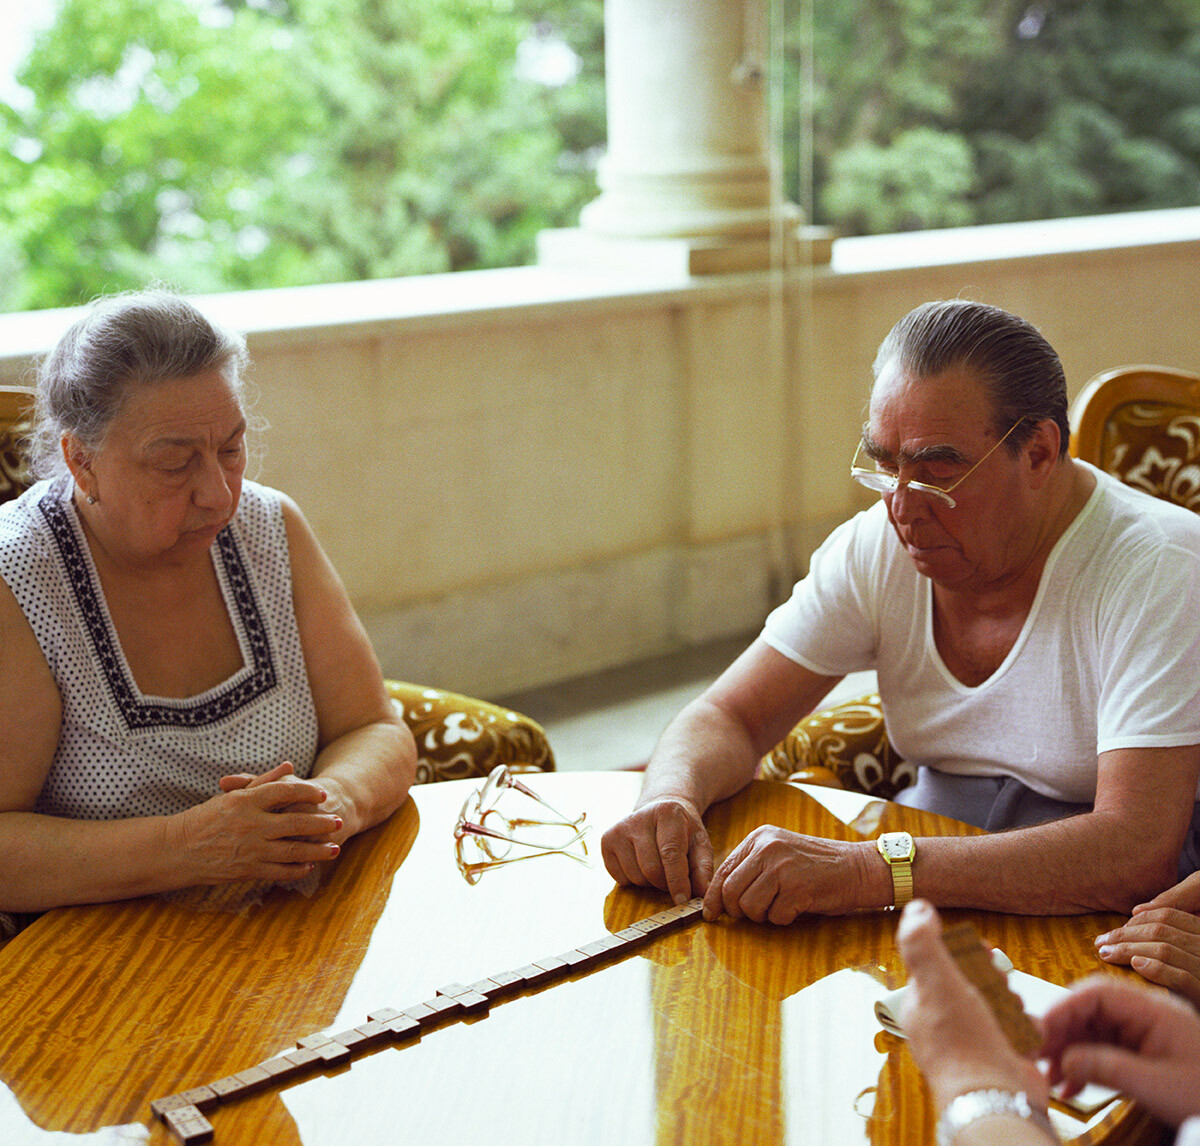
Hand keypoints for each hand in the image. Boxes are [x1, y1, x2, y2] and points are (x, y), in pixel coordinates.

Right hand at [171, 763, 343, 884]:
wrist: (176, 850)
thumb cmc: (205, 818)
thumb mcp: (232, 795)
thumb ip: (263, 781)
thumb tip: (289, 765)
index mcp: (245, 801)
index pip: (284, 792)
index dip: (307, 793)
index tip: (322, 794)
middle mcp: (250, 824)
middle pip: (296, 823)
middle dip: (321, 824)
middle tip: (338, 822)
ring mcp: (250, 849)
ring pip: (293, 851)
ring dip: (317, 851)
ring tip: (334, 849)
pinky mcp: (246, 870)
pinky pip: (279, 872)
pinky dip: (297, 870)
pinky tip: (309, 866)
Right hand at [601, 797, 712, 904]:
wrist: (659, 809)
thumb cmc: (682, 830)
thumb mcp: (700, 843)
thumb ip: (703, 868)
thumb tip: (702, 893)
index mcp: (667, 812)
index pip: (670, 853)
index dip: (677, 881)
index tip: (683, 900)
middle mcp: (639, 817)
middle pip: (651, 869)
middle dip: (665, 884)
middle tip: (673, 880)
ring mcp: (619, 828)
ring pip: (635, 876)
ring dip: (650, 883)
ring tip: (658, 868)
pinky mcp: (606, 840)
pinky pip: (619, 878)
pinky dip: (633, 881)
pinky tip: (641, 865)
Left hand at [702, 826, 872, 923]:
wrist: (858, 868)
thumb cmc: (817, 867)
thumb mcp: (779, 855)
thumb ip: (751, 869)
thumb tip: (719, 898)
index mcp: (759, 838)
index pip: (723, 870)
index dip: (713, 896)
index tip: (710, 914)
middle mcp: (767, 848)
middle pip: (731, 891)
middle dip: (739, 910)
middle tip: (756, 913)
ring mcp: (782, 866)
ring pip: (749, 906)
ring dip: (763, 916)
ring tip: (782, 905)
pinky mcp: (797, 887)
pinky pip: (775, 917)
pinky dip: (785, 919)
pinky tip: (799, 906)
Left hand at [897, 900, 1048, 1114]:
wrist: (997, 1100)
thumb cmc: (964, 1045)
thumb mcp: (937, 982)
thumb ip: (923, 943)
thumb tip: (917, 908)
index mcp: (921, 1004)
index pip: (941, 964)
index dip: (964, 952)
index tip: (981, 948)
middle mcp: (944, 1023)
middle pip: (973, 982)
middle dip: (991, 977)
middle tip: (998, 981)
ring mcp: (973, 1042)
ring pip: (997, 1003)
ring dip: (1008, 1002)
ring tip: (1009, 1011)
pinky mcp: (1001, 1057)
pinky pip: (1017, 1030)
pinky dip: (1023, 1029)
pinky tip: (1021, 1035)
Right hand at [1040, 975, 1199, 1126]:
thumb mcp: (1159, 1087)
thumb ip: (1110, 1069)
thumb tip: (1063, 1060)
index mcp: (1154, 1010)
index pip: (1098, 993)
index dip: (1063, 1007)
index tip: (1038, 1029)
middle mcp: (1144, 1015)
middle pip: (1089, 1010)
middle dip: (1060, 1031)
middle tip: (1035, 1055)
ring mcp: (1141, 1033)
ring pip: (1091, 1030)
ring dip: (1066, 1051)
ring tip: (1049, 1076)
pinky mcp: (1140, 1051)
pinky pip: (1100, 1049)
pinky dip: (1081, 1064)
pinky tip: (1070, 1085)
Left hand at [1095, 872, 1199, 1008]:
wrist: (1199, 1026)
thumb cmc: (1192, 987)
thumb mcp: (1187, 954)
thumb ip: (1170, 936)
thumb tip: (1135, 912)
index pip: (1169, 916)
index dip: (1139, 919)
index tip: (1117, 928)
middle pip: (1161, 931)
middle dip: (1125, 934)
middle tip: (1101, 942)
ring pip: (1164, 950)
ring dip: (1128, 949)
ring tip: (1106, 954)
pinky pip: (1180, 977)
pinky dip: (1155, 969)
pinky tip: (1135, 966)